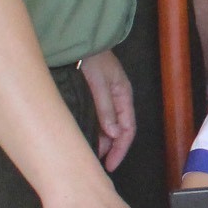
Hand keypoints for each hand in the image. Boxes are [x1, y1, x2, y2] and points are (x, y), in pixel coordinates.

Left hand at [79, 47, 135, 171]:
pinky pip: (101, 119)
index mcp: (124, 96)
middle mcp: (118, 99)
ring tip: (92, 154)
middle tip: (100, 164)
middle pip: (120, 130)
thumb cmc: (91, 60)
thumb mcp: (98, 84)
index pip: (128, 129)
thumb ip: (106, 109)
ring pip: (109, 126)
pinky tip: (88, 137)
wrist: (79, 42)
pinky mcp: (96, 96)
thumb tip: (114, 135)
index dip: (120, 149)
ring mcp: (108, 98)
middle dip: (112, 148)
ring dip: (103, 141)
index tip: (110, 165)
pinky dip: (96, 131)